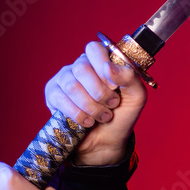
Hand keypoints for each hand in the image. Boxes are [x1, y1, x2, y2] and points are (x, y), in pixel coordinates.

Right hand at [44, 39, 147, 164]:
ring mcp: (64, 79)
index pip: (94, 49)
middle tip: (112, 104)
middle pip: (82, 68)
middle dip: (100, 93)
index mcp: (101, 60)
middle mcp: (80, 66)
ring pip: (72, 86)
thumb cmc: (122, 115)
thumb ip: (130, 77)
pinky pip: (60, 100)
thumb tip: (108, 68)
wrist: (108, 141)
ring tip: (103, 116)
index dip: (104, 67)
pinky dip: (78, 114)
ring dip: (91, 107)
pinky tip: (88, 121)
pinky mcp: (53, 95)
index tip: (115, 86)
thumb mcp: (137, 96)